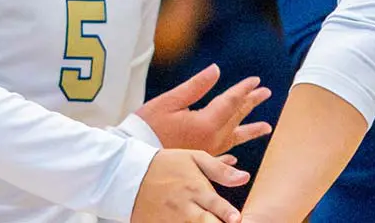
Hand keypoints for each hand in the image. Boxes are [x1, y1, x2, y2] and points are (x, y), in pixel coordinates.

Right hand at [132, 149, 247, 222]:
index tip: (237, 219)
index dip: (228, 215)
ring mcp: (171, 220)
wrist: (128, 174)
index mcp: (195, 189)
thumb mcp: (193, 158)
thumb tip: (245, 177)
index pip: (216, 206)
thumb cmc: (166, 164)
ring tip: (208, 221)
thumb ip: (220, 169)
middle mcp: (184, 207)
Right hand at [136, 64, 272, 154]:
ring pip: (234, 138)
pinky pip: (222, 158)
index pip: (230, 101)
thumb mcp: (169, 102)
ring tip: (266, 128)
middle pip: (236, 118)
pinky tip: (236, 157)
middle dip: (251, 104)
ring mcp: (207, 153)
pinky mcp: (199, 163)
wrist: (133, 160)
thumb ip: (195, 87)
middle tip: (265, 93)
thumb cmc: (147, 128)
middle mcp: (212, 139)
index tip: (255, 80)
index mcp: (206, 122)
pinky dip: (231, 155)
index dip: (243, 89)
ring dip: (250, 131)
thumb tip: (216, 70)